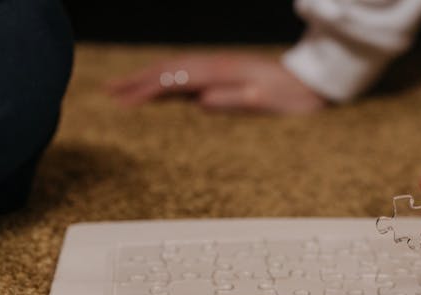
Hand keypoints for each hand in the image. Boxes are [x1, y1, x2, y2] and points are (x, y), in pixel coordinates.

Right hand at [106, 52, 326, 113]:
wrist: (312, 82)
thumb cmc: (292, 97)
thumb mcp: (269, 103)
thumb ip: (236, 100)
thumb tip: (202, 101)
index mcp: (224, 73)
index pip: (177, 80)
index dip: (148, 90)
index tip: (124, 102)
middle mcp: (217, 65)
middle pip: (169, 69)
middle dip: (137, 80)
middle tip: (108, 91)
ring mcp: (218, 66)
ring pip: (175, 68)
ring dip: (147, 76)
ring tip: (121, 86)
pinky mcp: (222, 72)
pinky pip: (186, 73)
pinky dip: (164, 77)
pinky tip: (156, 85)